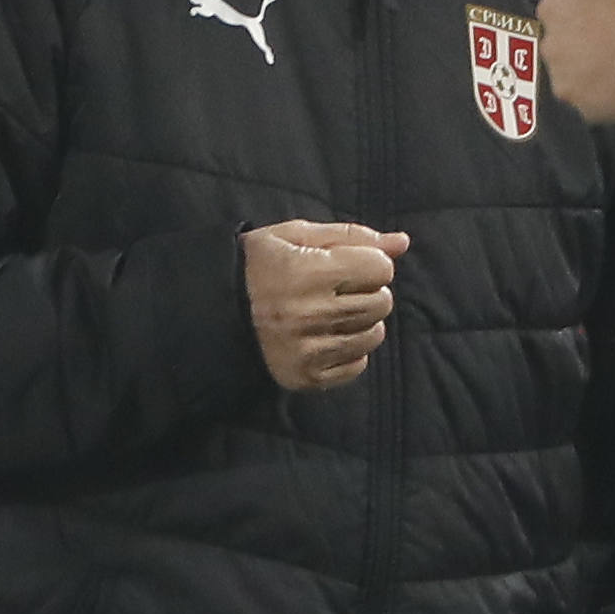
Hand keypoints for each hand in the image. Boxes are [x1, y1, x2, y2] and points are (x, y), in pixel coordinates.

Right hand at [246, 219, 403, 392]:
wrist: (212, 313)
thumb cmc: (257, 267)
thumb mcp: (295, 236)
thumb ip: (351, 236)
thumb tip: (402, 243)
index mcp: (305, 271)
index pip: (380, 268)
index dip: (369, 262)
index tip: (347, 265)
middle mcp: (308, 314)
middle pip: (381, 302)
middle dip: (368, 291)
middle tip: (339, 289)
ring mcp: (307, 350)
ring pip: (373, 334)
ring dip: (362, 321)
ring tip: (333, 312)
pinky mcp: (306, 377)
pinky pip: (357, 365)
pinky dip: (350, 350)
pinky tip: (326, 337)